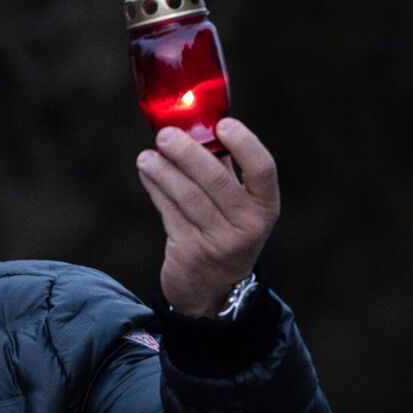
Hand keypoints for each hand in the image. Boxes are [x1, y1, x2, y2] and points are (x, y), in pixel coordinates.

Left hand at [135, 118, 280, 315]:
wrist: (212, 288)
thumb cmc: (224, 232)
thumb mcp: (237, 206)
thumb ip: (225, 169)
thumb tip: (197, 125)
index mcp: (266, 206)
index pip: (263, 169)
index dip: (244, 144)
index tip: (222, 124)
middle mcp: (248, 225)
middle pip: (215, 180)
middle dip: (187, 153)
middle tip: (165, 134)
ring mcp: (219, 241)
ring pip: (187, 197)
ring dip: (163, 171)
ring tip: (147, 155)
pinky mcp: (190, 251)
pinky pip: (168, 212)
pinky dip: (155, 188)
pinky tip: (146, 173)